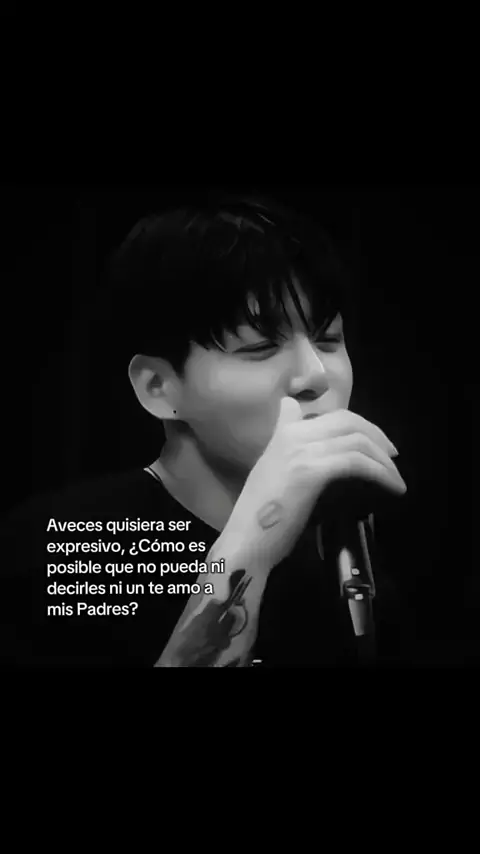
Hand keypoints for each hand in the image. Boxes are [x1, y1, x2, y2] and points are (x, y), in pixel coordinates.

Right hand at [221, 398, 406, 572]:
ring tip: (395, 477)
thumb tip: (306, 441)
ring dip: (383, 459)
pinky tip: (391, 486)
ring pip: (356, 440)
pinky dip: (380, 472)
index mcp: (284, 432)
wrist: (244, 540)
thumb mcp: (275, 474)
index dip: (361, 425)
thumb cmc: (260, 516)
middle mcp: (293, 434)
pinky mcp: (311, 471)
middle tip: (392, 456)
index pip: (332, 414)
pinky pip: (356, 462)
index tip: (376, 443)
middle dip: (377, 436)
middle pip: (348, 420)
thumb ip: (291, 453)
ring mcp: (301, 450)